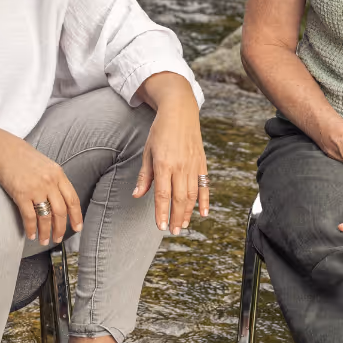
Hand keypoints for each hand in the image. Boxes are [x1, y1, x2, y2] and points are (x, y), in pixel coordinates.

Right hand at [0, 131, 82, 244]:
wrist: (3, 150)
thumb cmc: (23, 158)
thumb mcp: (46, 165)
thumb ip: (55, 180)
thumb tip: (61, 200)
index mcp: (58, 174)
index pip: (73, 199)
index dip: (76, 216)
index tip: (77, 228)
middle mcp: (50, 182)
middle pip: (60, 212)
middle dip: (60, 229)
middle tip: (58, 238)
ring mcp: (36, 188)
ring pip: (46, 217)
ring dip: (46, 232)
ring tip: (43, 240)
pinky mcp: (21, 194)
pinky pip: (29, 217)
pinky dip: (31, 228)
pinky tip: (31, 234)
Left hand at [133, 84, 207, 234]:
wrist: (180, 111)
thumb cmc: (160, 130)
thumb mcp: (148, 151)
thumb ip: (145, 176)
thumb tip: (137, 195)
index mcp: (163, 164)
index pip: (162, 194)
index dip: (162, 212)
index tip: (161, 226)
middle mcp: (180, 166)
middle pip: (179, 199)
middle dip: (176, 217)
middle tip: (173, 231)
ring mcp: (193, 165)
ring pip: (192, 195)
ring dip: (188, 212)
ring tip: (183, 225)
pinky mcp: (201, 162)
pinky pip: (205, 185)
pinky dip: (205, 200)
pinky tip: (203, 213)